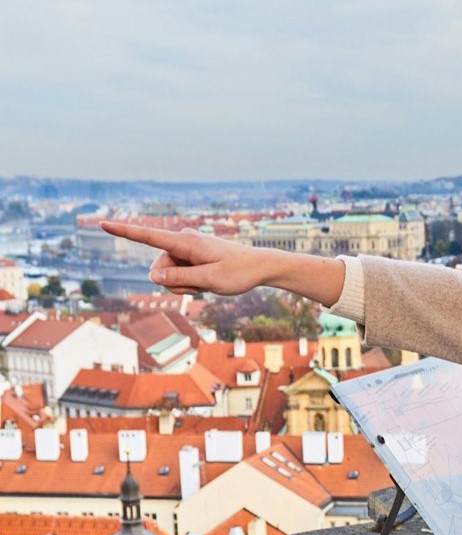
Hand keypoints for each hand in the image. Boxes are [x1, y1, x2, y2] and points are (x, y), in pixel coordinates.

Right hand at [99, 221, 343, 303]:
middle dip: (173, 284)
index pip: (148, 236)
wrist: (261, 267)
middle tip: (202, 286)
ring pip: (168, 275)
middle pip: (158, 269)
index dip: (124, 231)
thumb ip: (179, 278)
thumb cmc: (239, 273)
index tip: (103, 223)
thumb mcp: (210, 281)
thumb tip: (152, 276)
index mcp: (186, 242)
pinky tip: (208, 280)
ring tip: (208, 282)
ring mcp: (187, 249)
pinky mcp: (191, 257)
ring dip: (183, 285)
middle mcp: (183, 242)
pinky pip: (178, 275)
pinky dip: (190, 283)